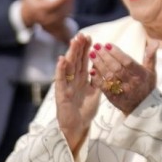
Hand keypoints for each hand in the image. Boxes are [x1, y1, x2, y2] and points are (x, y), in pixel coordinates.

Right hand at [20, 0, 74, 43]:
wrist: (27, 17)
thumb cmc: (29, 2)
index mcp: (40, 8)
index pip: (54, 4)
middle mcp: (47, 16)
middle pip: (62, 8)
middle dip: (69, 0)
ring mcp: (52, 21)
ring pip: (65, 13)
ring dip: (70, 4)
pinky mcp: (56, 23)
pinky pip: (65, 16)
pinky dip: (69, 9)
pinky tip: (69, 3)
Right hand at [54, 33, 99, 154]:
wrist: (78, 127)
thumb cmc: (85, 111)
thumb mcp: (95, 93)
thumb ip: (98, 81)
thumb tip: (101, 68)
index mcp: (82, 79)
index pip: (84, 61)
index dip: (86, 49)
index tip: (90, 38)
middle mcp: (73, 80)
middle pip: (76, 60)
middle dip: (78, 47)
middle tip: (81, 34)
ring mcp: (67, 86)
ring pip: (68, 67)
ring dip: (70, 54)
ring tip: (73, 42)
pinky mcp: (61, 94)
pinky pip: (60, 80)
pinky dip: (60, 70)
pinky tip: (61, 59)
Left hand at [90, 41, 156, 115]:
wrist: (143, 107)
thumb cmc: (146, 85)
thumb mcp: (151, 71)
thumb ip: (150, 56)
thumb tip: (155, 42)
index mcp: (141, 75)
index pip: (128, 62)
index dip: (117, 53)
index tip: (107, 44)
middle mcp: (131, 83)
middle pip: (116, 68)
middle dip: (105, 56)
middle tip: (96, 46)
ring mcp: (122, 91)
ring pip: (109, 76)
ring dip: (99, 65)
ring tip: (92, 54)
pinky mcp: (113, 98)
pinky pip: (104, 87)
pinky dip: (97, 78)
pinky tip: (92, 70)